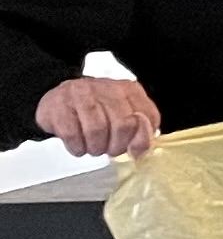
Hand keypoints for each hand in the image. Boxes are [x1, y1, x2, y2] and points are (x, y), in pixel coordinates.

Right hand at [35, 76, 157, 156]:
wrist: (59, 99)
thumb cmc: (96, 111)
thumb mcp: (123, 116)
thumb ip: (139, 130)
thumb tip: (139, 150)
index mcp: (129, 89)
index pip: (148, 116)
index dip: (141, 140)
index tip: (133, 150)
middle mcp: (106, 87)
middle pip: (122, 125)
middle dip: (117, 146)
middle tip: (110, 151)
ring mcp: (80, 93)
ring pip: (96, 130)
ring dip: (96, 147)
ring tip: (93, 148)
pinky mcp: (57, 104)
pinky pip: (72, 134)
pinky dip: (77, 147)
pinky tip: (78, 146)